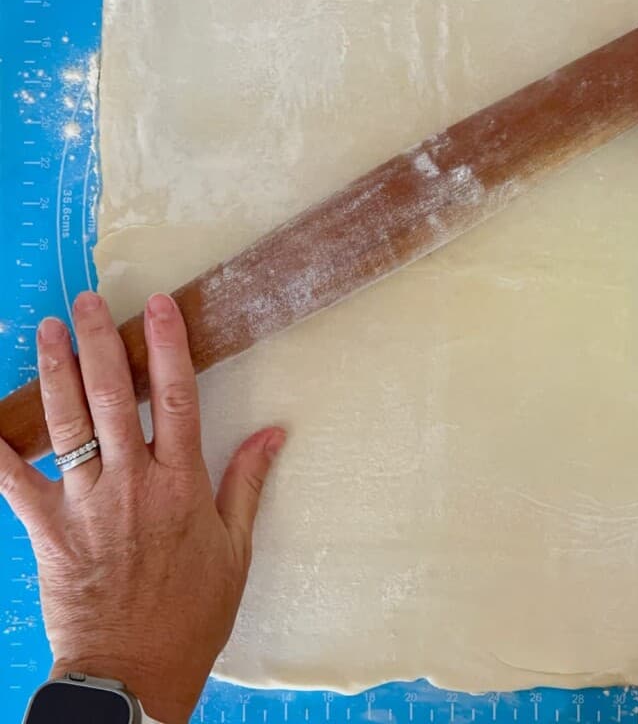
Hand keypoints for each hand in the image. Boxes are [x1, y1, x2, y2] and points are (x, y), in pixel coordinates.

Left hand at [0, 292, 284, 723]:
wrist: (133, 674)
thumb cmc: (191, 612)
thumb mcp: (235, 549)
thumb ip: (247, 483)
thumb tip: (272, 432)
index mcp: (181, 484)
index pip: (178, 398)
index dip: (168, 346)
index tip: (158, 306)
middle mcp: (133, 482)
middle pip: (114, 398)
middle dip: (100, 343)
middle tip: (87, 301)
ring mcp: (87, 504)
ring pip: (68, 425)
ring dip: (56, 374)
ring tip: (47, 331)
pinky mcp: (49, 530)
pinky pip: (15, 483)